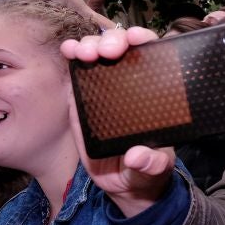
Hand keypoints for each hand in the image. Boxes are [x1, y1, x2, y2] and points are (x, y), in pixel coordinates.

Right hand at [61, 26, 175, 216]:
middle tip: (108, 51)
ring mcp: (105, 90)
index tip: (138, 39)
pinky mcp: (83, 101)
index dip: (146, 41)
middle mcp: (131, 85)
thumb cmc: (147, 170)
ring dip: (91, 45)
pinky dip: (73, 55)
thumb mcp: (156, 169)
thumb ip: (152, 164)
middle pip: (124, 50)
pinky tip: (68, 49)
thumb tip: (138, 156)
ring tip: (85, 52)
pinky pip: (77, 74)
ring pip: (99, 54)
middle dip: (114, 41)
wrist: (124, 185)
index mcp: (155, 94)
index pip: (155, 57)